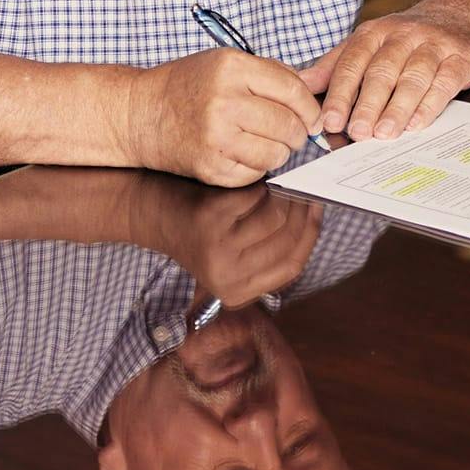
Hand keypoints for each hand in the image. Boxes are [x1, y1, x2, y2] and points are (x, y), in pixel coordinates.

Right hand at [125, 50, 323, 186]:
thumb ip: (270, 73)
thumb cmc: (186, 86)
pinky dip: (257, 166)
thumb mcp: (225, 61)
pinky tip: (244, 152)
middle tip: (291, 132)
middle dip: (297, 132)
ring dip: (279, 151)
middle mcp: (224, 101)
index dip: (310, 108)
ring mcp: (216, 137)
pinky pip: (255, 173)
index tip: (312, 117)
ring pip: (277, 153)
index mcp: (232, 68)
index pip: (293, 91)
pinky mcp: (210, 166)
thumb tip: (312, 96)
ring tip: (266, 142)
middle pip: (288, 125)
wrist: (140, 114)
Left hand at [158, 186, 322, 306]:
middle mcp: (229, 277)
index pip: (292, 265)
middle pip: (287, 241)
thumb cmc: (200, 229)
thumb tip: (313, 217)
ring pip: (275, 217)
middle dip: (303, 209)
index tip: (317, 208)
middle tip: (307, 186)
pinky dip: (263, 183)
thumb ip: (267, 248)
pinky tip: (261, 176)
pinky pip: (255, 197)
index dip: (310, 234)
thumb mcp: (233, 251)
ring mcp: (218, 249)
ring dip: (286, 193)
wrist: (152, 213)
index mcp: (238, 292)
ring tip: (286, 179)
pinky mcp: (210, 219)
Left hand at [303, 11, 469, 141]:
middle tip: (357, 132)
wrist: (462, 14)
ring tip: (384, 134)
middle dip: (367, 104)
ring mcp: (433, 45)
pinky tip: (418, 124)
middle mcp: (403, 35)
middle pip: (381, 71)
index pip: (352, 63)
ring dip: (397, 108)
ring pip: (412, 77)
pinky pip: (444, 82)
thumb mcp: (368, 44)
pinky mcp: (460, 58)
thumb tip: (300, 84)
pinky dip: (430, 104)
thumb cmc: (407, 39)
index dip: (340, 93)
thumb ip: (335, 66)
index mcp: (374, 33)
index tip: (329, 121)